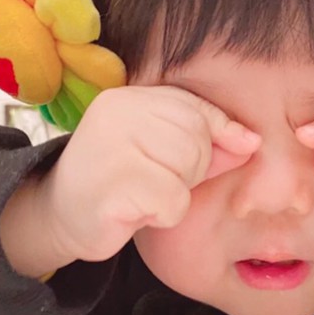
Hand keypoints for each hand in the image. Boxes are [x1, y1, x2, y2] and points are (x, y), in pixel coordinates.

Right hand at [32, 86, 260, 264]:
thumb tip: (253, 141)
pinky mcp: (111, 185)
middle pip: (196, 139)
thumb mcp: (166, 154)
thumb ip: (209, 143)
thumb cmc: (122, 181)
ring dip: (176, 194)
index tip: (226, 150)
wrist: (60, 216)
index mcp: (131, 98)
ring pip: (187, 169)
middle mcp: (118, 113)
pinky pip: (171, 200)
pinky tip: (136, 212)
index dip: (217, 133)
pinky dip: (163, 215)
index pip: (195, 108)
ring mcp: (111, 146)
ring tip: (145, 195)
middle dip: (192, 169)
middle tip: (159, 181)